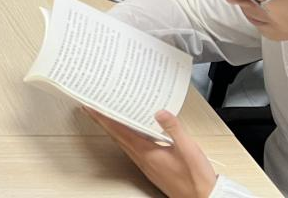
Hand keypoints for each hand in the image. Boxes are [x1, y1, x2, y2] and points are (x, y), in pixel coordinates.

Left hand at [85, 109, 217, 197]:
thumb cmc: (197, 179)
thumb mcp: (188, 148)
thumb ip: (174, 128)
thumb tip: (160, 112)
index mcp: (147, 153)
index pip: (119, 132)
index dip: (104, 119)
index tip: (90, 108)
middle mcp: (143, 161)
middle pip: (118, 137)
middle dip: (104, 122)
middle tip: (93, 109)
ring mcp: (147, 167)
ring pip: (125, 145)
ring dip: (114, 131)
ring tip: (107, 119)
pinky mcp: (153, 170)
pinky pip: (134, 152)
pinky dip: (127, 140)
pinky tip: (133, 137)